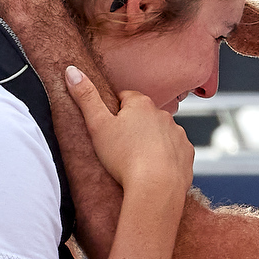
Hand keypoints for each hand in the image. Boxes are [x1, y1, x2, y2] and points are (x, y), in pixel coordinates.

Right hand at [65, 66, 192, 195]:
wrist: (155, 188)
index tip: (108, 126)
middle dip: (134, 126)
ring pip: (161, 133)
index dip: (115, 111)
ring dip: (151, 141)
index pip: (125, 98)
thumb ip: (85, 97)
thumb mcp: (97, 125)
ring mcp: (177, 134)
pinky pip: (174, 151)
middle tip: (119, 146)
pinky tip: (154, 170)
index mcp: (141, 104)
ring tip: (136, 160)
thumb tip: (72, 70)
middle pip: (144, 115)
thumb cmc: (124, 158)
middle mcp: (164, 115)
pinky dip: (166, 157)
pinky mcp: (187, 154)